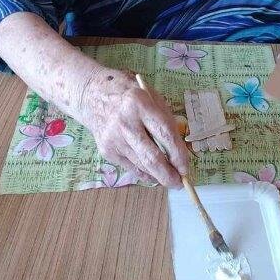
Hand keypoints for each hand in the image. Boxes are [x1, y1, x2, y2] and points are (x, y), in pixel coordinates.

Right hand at [80, 67, 189, 186]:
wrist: (93, 96)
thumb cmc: (130, 95)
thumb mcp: (152, 98)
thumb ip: (166, 121)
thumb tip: (179, 152)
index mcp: (140, 104)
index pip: (165, 134)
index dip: (178, 155)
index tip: (186, 168)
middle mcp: (125, 123)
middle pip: (151, 157)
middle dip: (168, 175)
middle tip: (180, 183)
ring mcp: (113, 138)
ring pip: (142, 165)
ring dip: (158, 176)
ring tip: (170, 179)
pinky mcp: (106, 150)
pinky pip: (130, 167)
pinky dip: (144, 173)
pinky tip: (153, 175)